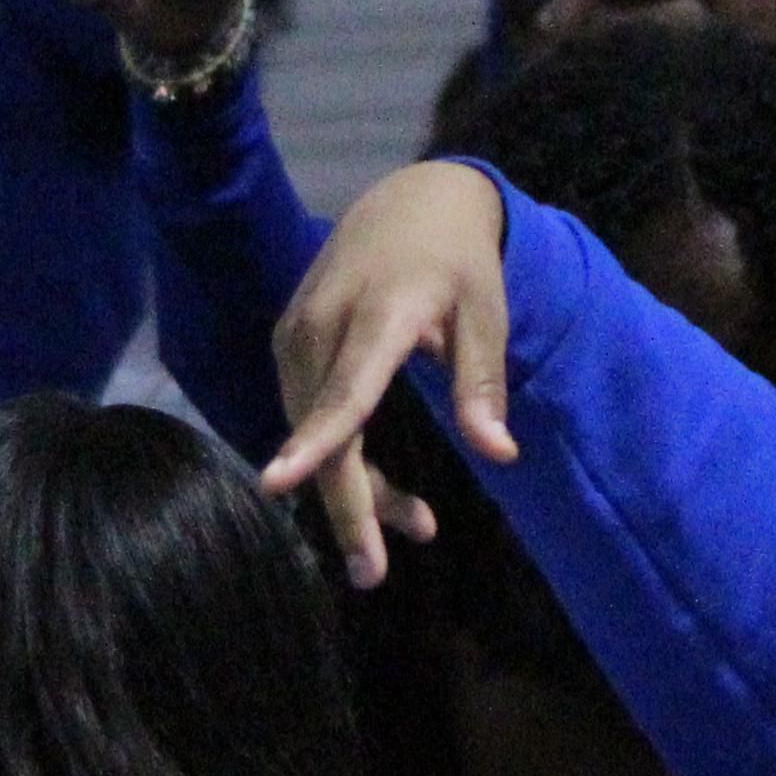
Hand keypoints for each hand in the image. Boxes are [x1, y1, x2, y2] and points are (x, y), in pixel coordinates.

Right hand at [259, 159, 514, 584]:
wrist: (406, 201)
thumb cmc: (457, 261)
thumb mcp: (487, 311)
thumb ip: (483, 382)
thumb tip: (498, 455)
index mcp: (379, 315)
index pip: (344, 389)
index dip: (315, 441)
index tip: (277, 484)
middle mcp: (324, 325)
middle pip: (324, 432)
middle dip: (347, 507)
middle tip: (374, 573)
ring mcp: (297, 334)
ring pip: (313, 432)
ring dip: (355, 487)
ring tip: (418, 522)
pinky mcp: (287, 344)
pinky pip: (307, 416)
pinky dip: (338, 457)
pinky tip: (378, 487)